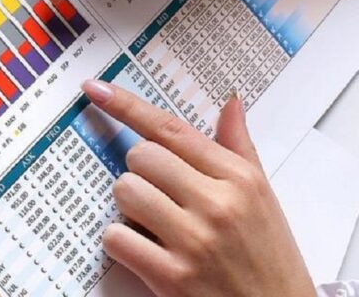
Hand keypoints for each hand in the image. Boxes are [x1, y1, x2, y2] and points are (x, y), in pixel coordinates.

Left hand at [82, 80, 313, 296]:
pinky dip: (121, 242)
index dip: (126, 106)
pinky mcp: (171, 276)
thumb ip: (238, 147)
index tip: (96, 89)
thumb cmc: (268, 255)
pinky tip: (146, 250)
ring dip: (129, 206)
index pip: (170, 128)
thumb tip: (230, 103)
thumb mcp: (262, 196)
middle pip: (139, 156)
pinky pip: (116, 236)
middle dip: (140, 172)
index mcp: (238, 177)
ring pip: (124, 190)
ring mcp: (193, 240)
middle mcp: (217, 203)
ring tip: (156, 224)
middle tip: (161, 195)